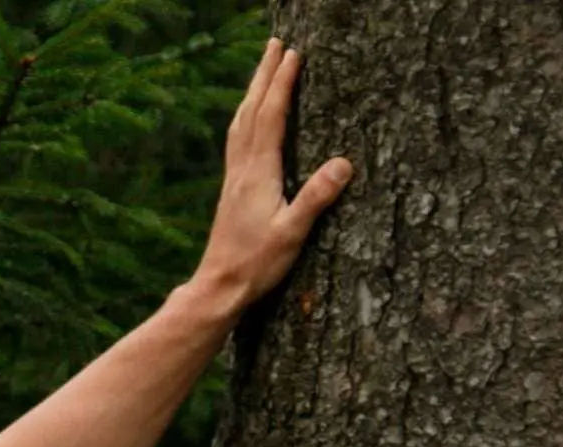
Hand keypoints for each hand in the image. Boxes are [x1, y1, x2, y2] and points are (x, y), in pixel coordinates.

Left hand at [193, 38, 353, 308]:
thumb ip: (316, 198)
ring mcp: (234, 178)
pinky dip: (245, 118)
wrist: (218, 286)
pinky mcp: (232, 189)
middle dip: (264, 75)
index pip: (271, 117)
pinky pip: (237, 140)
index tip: (294, 54)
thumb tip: (344, 163)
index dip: (282, 84)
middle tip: (275, 43)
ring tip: (263, 69)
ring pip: (241, 123)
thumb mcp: (292, 233)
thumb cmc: (256, 264)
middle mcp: (242, 169)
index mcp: (258, 173)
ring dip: (253, 92)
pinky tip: (248, 120)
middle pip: (251, 110)